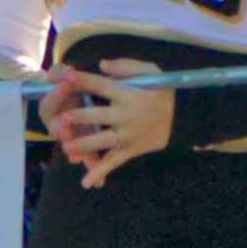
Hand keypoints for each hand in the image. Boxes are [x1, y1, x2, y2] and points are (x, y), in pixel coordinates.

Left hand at [42, 60, 176, 188]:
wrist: (185, 117)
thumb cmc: (160, 90)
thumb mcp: (151, 71)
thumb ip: (126, 66)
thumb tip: (102, 64)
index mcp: (127, 94)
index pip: (101, 85)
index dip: (83, 80)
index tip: (64, 77)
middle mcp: (126, 115)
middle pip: (98, 116)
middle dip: (79, 117)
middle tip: (61, 119)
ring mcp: (128, 134)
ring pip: (102, 141)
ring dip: (84, 145)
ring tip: (66, 147)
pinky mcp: (131, 149)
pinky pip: (114, 162)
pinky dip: (100, 172)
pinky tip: (85, 183)